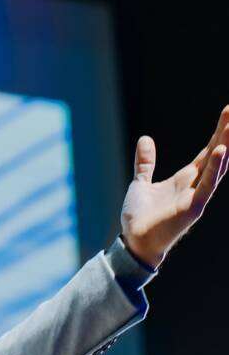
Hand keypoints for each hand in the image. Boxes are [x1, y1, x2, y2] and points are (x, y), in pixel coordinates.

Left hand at [120, 106, 228, 266]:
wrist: (134, 241)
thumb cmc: (140, 216)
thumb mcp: (141, 182)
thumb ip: (146, 163)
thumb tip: (146, 139)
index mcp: (185, 179)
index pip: (206, 152)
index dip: (217, 134)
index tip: (227, 113)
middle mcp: (195, 186)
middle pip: (214, 155)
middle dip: (225, 133)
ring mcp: (197, 197)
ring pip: (216, 167)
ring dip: (225, 146)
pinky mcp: (192, 208)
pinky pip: (206, 185)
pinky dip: (214, 168)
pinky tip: (221, 151)